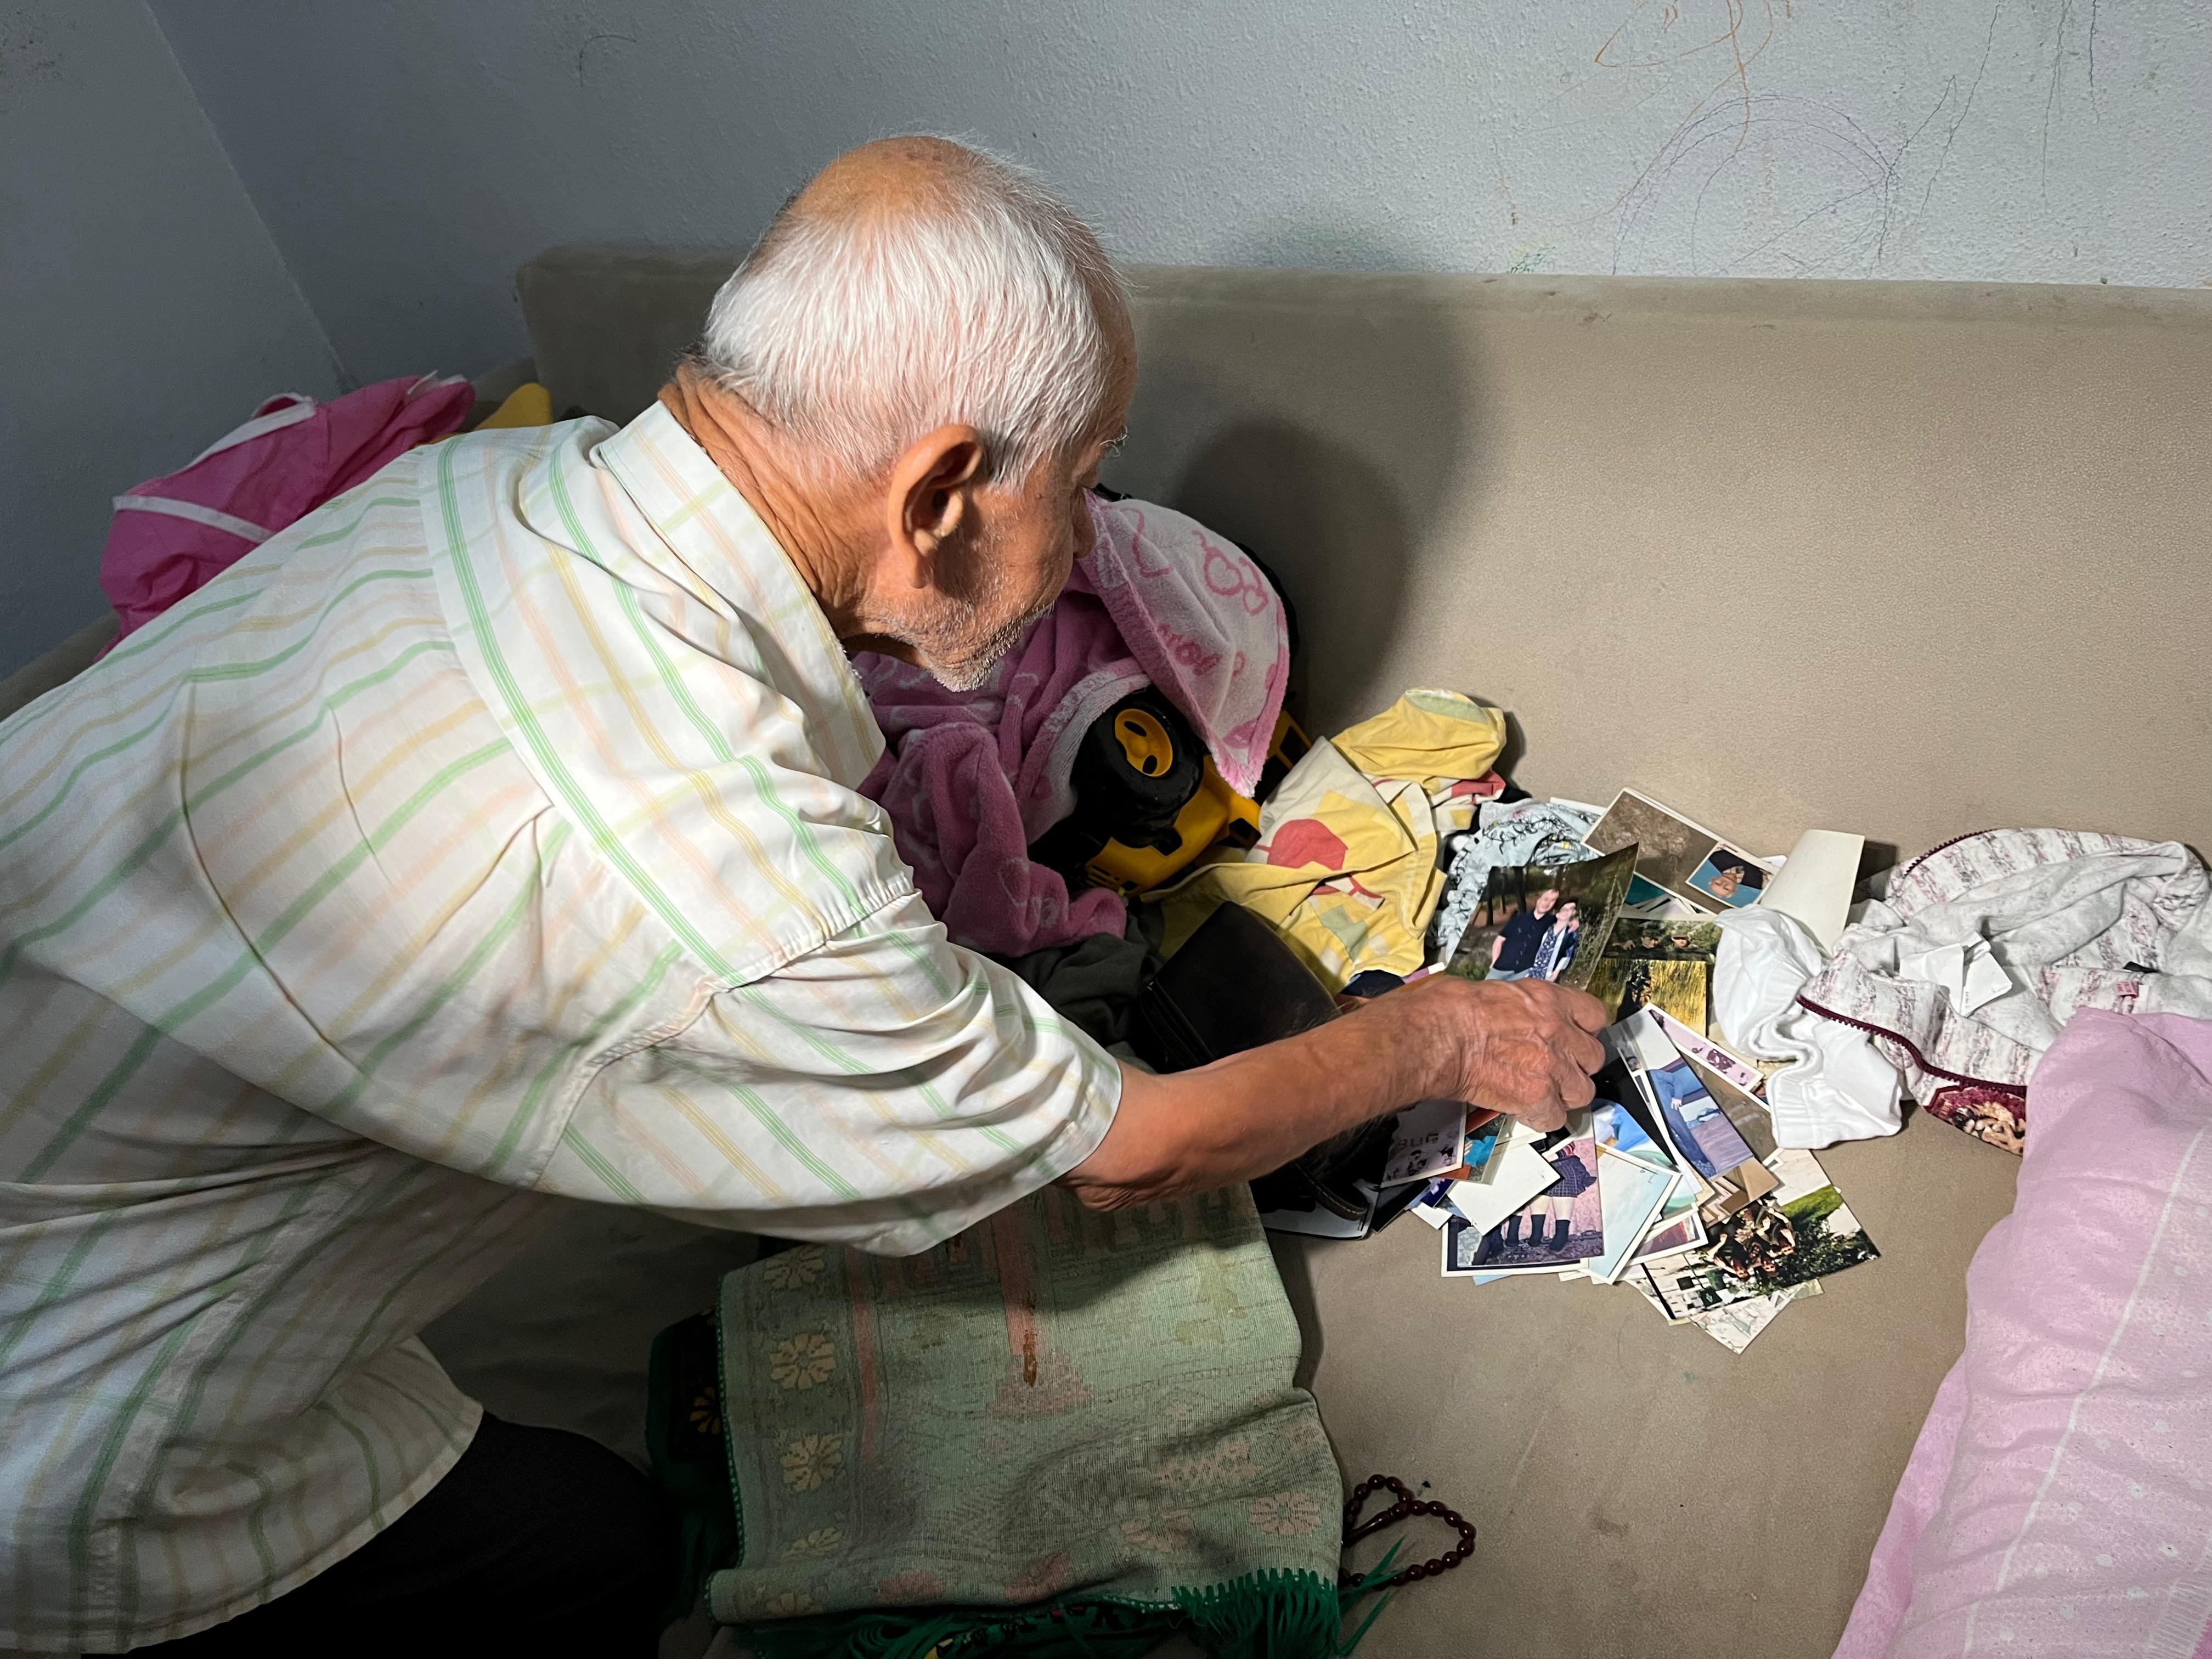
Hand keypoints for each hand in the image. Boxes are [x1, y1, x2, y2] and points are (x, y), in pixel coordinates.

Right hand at [1401, 975, 1607, 1131]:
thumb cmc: (1448, 1009)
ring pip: (1582, 1092)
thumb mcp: (1490, 990)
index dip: (1585, 1029)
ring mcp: (1551, 1067)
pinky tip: (1524, 1110)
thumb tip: (1509, 1012)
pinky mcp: (1535, 1097)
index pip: (1594, 1015)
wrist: (1435, 1036)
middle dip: (1576, 1065)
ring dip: (1564, 1094)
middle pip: (1593, 1057)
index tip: (1577, 1036)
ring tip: (1543, 1093)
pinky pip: (1555, 1118)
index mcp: (1547, 1000)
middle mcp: (1557, 1032)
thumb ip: (1515, 1005)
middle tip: (1557, 1067)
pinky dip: (1541, 1117)